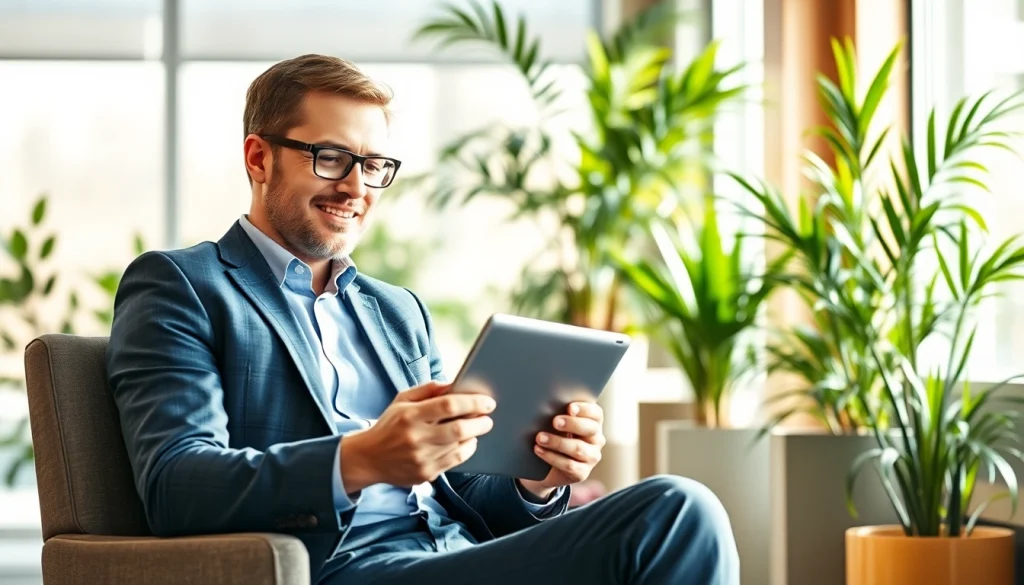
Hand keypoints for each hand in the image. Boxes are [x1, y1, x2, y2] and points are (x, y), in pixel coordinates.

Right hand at [340, 381, 495, 492]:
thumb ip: (427, 390)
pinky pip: (455, 462)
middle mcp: (416, 438)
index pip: (448, 405)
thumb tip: (453, 384)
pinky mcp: (426, 474)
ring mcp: (421, 458)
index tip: (487, 401)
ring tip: (478, 427)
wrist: (368, 458)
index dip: (473, 402)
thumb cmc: (389, 425)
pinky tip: (467, 442)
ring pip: (460, 447)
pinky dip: (466, 450)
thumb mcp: (402, 400)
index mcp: (410, 415)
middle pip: (459, 429)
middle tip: (488, 417)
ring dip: (475, 436)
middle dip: (480, 422)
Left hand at [519, 401, 604, 499]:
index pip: (595, 413)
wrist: (546, 467)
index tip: (570, 407)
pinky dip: (552, 457)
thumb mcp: (557, 424)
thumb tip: (545, 404)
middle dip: (572, 424)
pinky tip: (539, 450)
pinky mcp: (582, 473)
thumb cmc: (553, 436)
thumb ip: (558, 413)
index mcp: (593, 422)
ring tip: (540, 437)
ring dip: (557, 442)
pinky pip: (569, 465)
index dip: (584, 409)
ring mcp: (592, 457)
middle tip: (555, 421)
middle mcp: (597, 439)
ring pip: (578, 448)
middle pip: (590, 429)